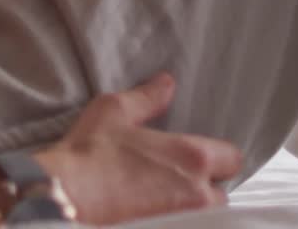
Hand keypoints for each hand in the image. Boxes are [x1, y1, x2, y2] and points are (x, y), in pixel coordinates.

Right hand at [36, 75, 241, 224]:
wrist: (63, 197)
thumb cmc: (89, 152)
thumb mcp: (114, 111)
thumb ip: (147, 98)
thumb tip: (167, 83)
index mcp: (192, 157)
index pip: (233, 159)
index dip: (219, 157)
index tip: (199, 157)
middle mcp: (197, 194)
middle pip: (222, 195)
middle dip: (205, 189)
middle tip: (177, 182)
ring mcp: (183, 222)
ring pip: (204, 218)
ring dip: (190, 210)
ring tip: (163, 203)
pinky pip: (183, 228)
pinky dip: (174, 223)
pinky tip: (152, 217)